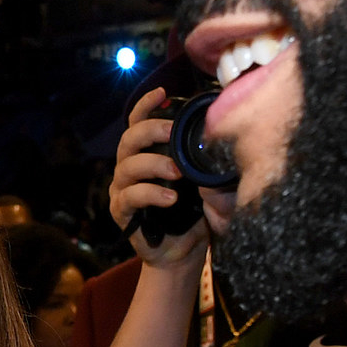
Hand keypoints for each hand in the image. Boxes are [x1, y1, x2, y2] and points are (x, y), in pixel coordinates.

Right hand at [109, 87, 229, 269]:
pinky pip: (130, 196)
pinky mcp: (122, 212)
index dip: (146, 105)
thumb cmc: (196, 215)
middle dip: (150, 131)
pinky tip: (170, 199)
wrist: (184, 253)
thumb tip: (224, 142)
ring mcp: (123, 189)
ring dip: (153, 164)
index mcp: (148, 154)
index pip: (139, 122)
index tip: (162, 93)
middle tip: (172, 133)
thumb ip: (212, 165)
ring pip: (128, 165)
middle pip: (129, 138)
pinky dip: (150, 194)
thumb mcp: (210, 185)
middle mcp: (131, 167)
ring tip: (177, 173)